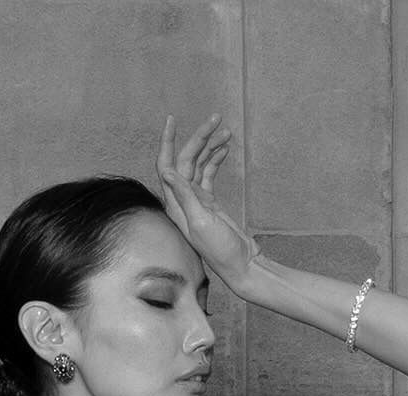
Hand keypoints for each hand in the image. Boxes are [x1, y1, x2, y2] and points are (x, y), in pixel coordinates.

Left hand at [155, 114, 258, 291]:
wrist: (241, 265)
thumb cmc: (220, 250)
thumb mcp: (201, 221)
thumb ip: (185, 196)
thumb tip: (167, 171)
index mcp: (175, 205)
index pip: (166, 166)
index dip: (167, 141)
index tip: (172, 119)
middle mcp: (181, 201)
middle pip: (185, 160)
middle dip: (199, 137)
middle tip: (216, 118)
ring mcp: (196, 201)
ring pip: (199, 164)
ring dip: (210, 146)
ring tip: (226, 131)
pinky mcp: (209, 203)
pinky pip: (208, 174)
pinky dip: (216, 159)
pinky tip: (225, 148)